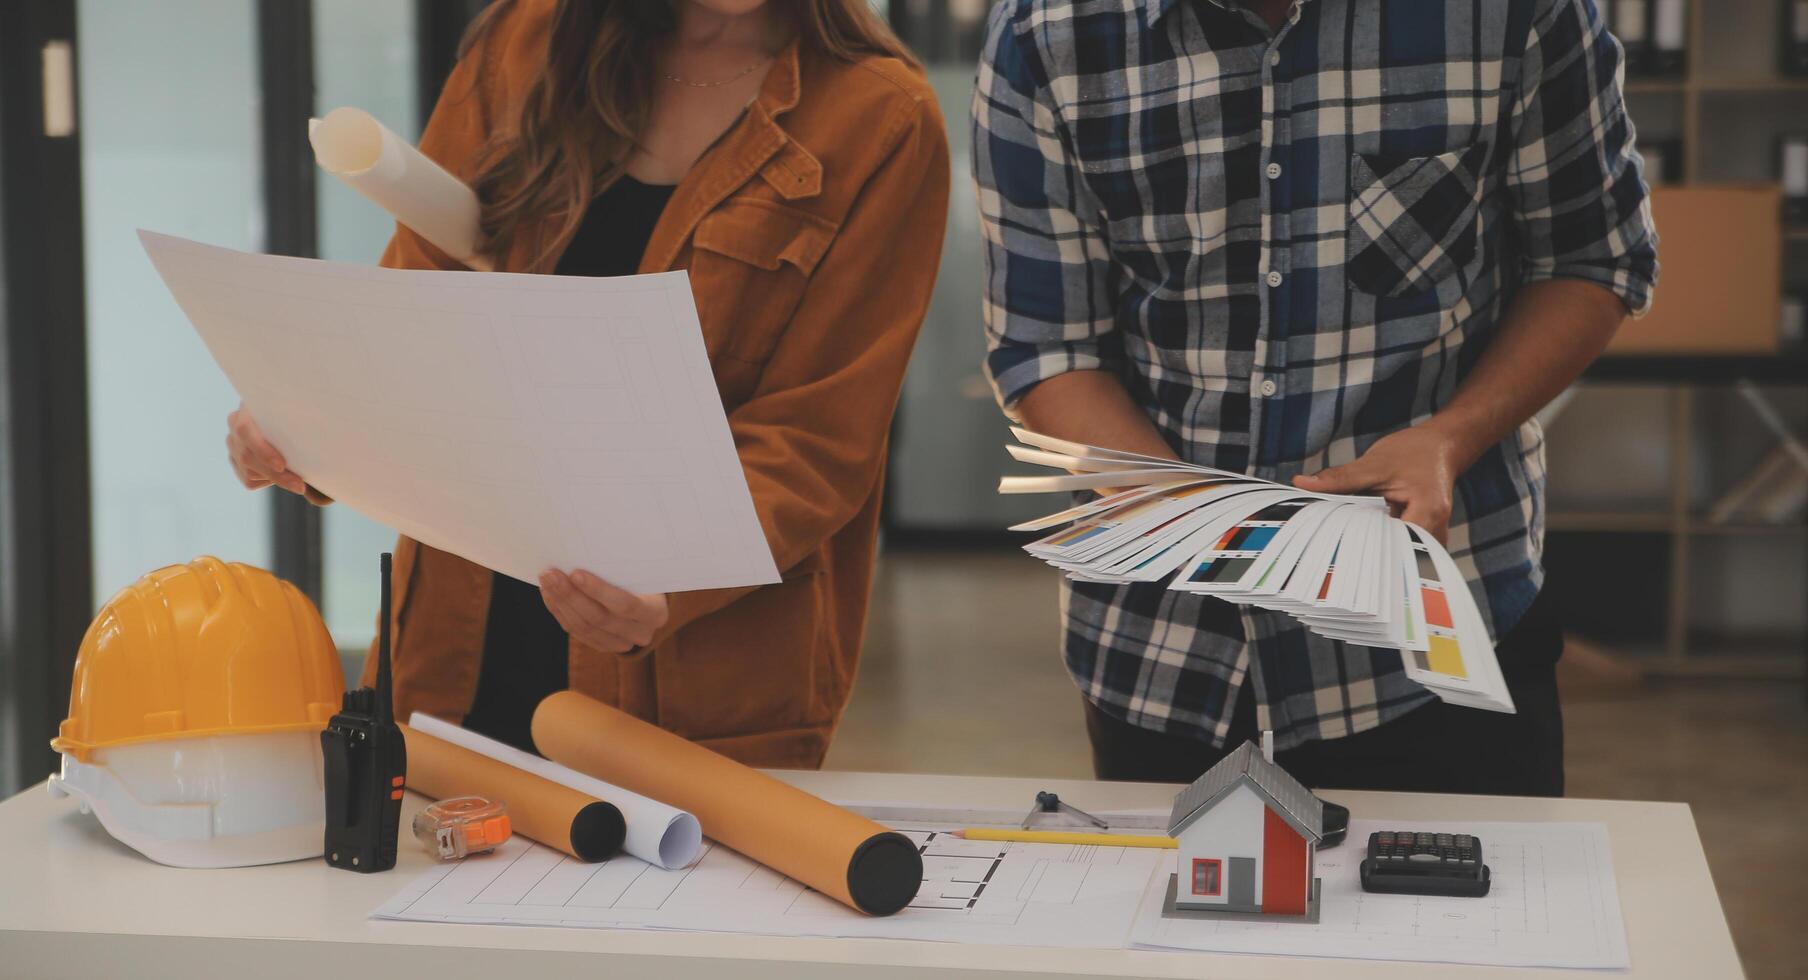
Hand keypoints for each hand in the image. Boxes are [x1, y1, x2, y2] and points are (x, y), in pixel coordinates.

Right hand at [225, 404, 306, 494]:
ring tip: (299, 482)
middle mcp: (234, 425)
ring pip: (249, 472)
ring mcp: (233, 444)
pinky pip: (250, 481)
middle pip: (247, 457)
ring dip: (276, 480)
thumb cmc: (299, 412)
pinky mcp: (235, 461)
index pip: (245, 430)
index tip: (282, 465)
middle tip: (300, 485)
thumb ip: (302, 414)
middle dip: (276, 475)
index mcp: (248, 407)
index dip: (262, 451)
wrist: (289, 417)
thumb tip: (319, 429)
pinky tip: (283, 475)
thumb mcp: (299, 409)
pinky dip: (268, 482)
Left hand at [539, 569, 669, 653]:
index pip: (625, 605)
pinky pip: (576, 632)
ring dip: (561, 602)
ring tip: (547, 581)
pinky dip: (560, 612)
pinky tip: (549, 594)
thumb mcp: (640, 573)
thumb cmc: (642, 578)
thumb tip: (584, 552)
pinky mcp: (602, 646)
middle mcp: (640, 633)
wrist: (648, 601)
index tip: (575, 573)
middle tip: (551, 574)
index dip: (598, 591)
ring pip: (584, 628)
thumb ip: (621, 568)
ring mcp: (621, 644)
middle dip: (571, 595)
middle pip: (600, 618)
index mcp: (655, 613)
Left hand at [1290, 423, 1470, 543]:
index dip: (1361, 551)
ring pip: (1394, 553)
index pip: (1392, 546)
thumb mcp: (1374, 463)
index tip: (1332, 551)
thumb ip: (1340, 478)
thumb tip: (1302, 483)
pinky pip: (1397, 547)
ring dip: (1369, 548)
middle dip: (1361, 552)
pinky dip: (1377, 542)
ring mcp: (1431, 538)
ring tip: (1341, 545)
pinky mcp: (1421, 538)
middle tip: (1329, 551)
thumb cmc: (1413, 452)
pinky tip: (1357, 538)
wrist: (1441, 448)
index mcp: (1428, 512)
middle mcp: (1435, 532)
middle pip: (1392, 554)